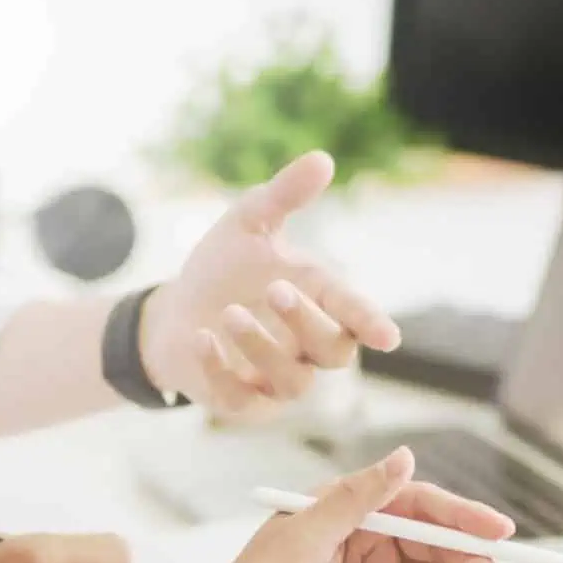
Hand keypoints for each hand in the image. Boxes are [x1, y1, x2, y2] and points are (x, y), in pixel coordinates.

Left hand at [138, 151, 402, 413]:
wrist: (174, 311)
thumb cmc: (224, 268)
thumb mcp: (249, 223)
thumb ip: (284, 196)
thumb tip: (322, 159)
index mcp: (320, 303)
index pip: (354, 315)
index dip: (369, 323)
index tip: (388, 337)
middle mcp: (306, 347)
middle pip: (332, 351)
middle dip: (307, 322)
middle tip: (276, 288)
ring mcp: (276, 380)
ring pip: (292, 380)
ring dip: (263, 347)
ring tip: (229, 313)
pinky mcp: (240, 402)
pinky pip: (241, 400)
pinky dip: (222, 370)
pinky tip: (202, 338)